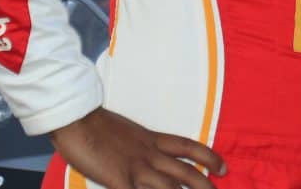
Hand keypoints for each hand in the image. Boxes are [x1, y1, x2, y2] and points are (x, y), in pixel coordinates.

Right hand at [49, 107, 226, 188]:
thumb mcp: (129, 133)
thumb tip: (151, 158)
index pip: (189, 147)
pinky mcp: (119, 180)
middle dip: (204, 184)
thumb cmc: (97, 125)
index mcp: (152, 139)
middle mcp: (149, 153)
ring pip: (169, 187)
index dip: (209, 157)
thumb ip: (142, 146)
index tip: (223, 168)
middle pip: (185, 172)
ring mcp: (135, 168)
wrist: (77, 119)